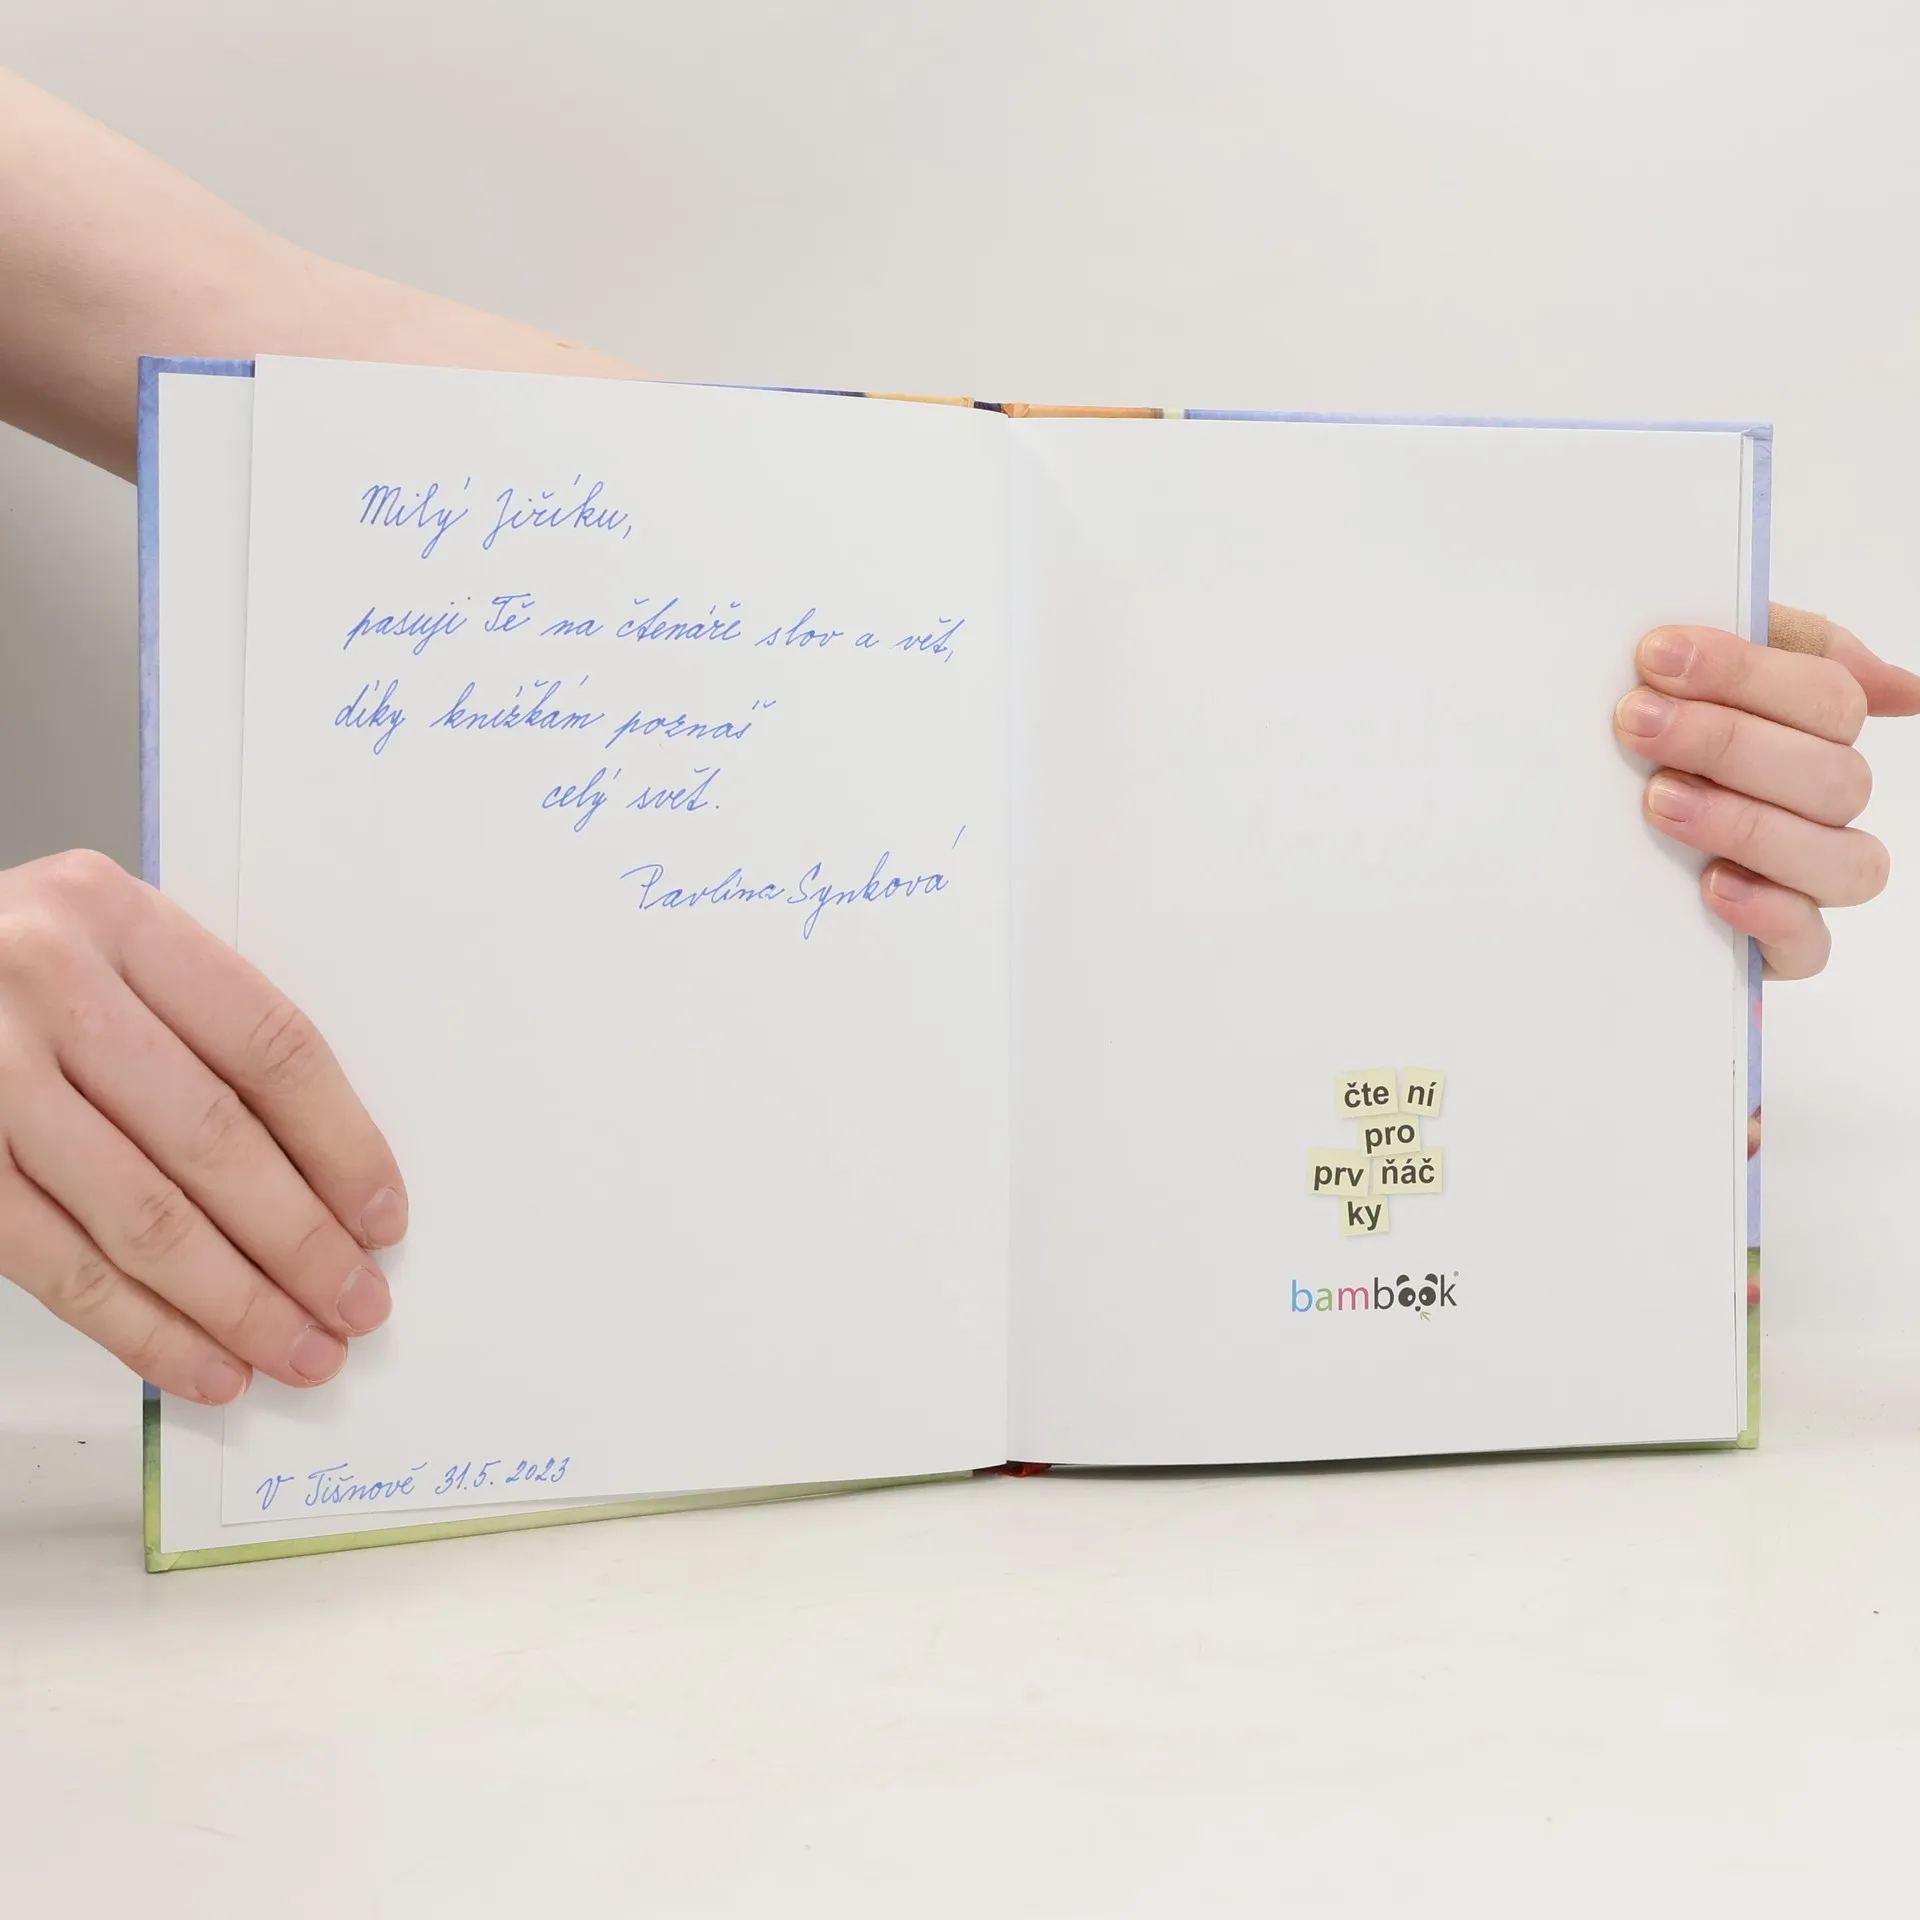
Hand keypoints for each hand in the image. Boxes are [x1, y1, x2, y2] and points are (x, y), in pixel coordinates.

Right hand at [0, 851, 405, 1402]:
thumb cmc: (10, 966)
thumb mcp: (107, 948)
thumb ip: (200, 1029)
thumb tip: (325, 1174)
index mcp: (119, 919)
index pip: (268, 1047)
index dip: (341, 1144)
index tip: (383, 1216)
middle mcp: (50, 987)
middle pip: (214, 1139)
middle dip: (301, 1242)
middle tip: (357, 1304)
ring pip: (141, 1216)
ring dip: (235, 1303)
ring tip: (299, 1351)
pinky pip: (58, 1266)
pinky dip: (141, 1329)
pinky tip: (203, 1364)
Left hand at [1614, 606, 1919, 978]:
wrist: (1552, 823)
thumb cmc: (1637, 733)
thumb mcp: (1685, 669)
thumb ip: (1778, 646)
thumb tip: (1903, 688)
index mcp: (1813, 732)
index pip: (1829, 697)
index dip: (1745, 673)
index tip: (1656, 656)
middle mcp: (1821, 804)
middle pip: (1832, 776)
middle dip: (1729, 742)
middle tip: (1638, 724)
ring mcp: (1806, 877)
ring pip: (1843, 861)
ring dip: (1748, 825)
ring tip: (1660, 801)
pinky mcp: (1777, 944)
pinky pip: (1808, 944)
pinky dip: (1768, 913)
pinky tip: (1712, 884)